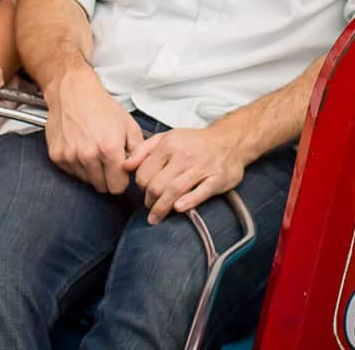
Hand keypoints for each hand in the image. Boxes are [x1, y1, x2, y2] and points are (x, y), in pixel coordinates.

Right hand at [44, 68, 141, 193]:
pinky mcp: (57, 156)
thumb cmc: (100, 106)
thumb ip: (138, 150)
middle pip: (102, 187)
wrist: (72, 92)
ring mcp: (70, 157)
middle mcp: (88, 156)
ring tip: (93, 149)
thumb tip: (138, 169)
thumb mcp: (128, 124)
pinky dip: (77, 165)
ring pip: (87, 181)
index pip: (117, 187)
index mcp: (109, 149)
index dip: (121, 180)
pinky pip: (72, 173)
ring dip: (92, 171)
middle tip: (107, 159)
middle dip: (107, 177)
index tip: (120, 172)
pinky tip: (80, 147)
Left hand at [123, 125, 244, 223]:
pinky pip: (200, 193)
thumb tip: (125, 165)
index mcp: (170, 144)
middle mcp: (185, 155)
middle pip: (158, 184)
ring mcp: (202, 167)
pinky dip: (188, 202)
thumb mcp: (167, 137)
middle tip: (150, 208)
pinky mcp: (218, 178)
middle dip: (150, 201)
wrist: (230, 140)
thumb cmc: (194, 142)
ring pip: (175, 190)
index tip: (144, 193)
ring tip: (156, 217)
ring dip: (162, 208)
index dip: (141, 186)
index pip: (145, 172)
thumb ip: (144, 150)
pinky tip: (178, 209)